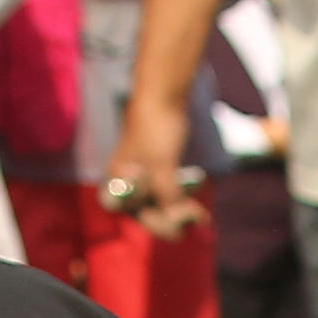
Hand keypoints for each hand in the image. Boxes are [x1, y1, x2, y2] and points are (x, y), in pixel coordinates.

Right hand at [99, 105, 205, 240]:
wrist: (163, 95)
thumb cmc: (155, 128)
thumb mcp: (162, 167)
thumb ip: (168, 196)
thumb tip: (178, 222)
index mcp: (116, 181)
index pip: (131, 213)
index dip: (152, 221)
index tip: (176, 223)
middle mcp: (125, 183)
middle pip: (146, 212)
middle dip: (171, 218)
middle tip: (195, 218)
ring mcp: (141, 177)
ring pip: (160, 204)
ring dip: (180, 211)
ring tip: (201, 215)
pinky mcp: (156, 170)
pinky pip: (168, 193)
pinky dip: (182, 199)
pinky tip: (200, 207)